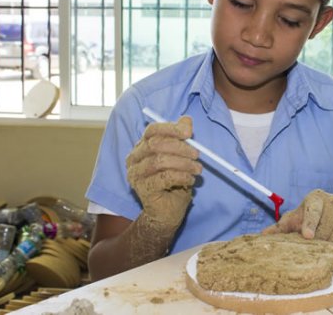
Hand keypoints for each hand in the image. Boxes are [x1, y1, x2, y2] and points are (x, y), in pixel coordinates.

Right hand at [126, 116, 201, 230]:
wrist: (167, 212)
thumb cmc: (174, 181)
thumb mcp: (181, 157)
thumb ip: (181, 138)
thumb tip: (186, 119)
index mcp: (142, 147)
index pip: (152, 130)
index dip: (171, 128)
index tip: (189, 133)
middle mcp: (134, 159)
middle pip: (156, 144)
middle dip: (180, 147)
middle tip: (197, 154)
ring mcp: (136, 175)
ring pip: (160, 161)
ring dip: (184, 163)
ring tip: (197, 169)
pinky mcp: (143, 190)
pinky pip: (164, 178)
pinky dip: (181, 176)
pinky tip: (190, 180)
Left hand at [262, 189, 332, 250]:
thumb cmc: (310, 218)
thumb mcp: (295, 220)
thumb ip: (280, 227)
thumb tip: (263, 236)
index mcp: (316, 197)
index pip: (313, 210)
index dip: (310, 224)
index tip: (307, 236)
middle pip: (326, 227)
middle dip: (318, 241)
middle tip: (313, 246)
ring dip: (330, 245)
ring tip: (324, 245)